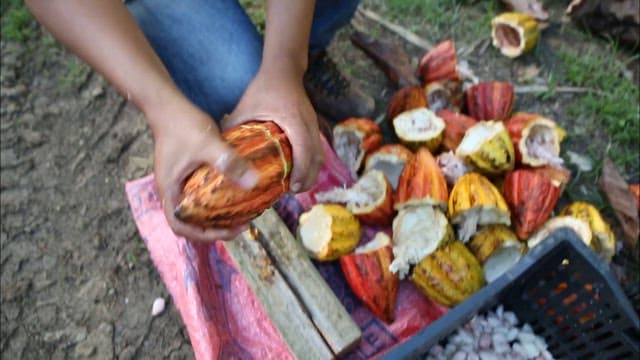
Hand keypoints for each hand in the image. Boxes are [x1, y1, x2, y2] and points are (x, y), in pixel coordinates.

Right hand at [147, 97, 259, 241]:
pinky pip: (196, 196)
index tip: (232, 230)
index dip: (206, 235)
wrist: (167, 104)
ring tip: (238, 213)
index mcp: (170, 190)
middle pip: (188, 223)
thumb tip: (254, 183)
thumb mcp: (209, 144)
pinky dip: (212, 201)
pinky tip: (231, 193)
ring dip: (213, 216)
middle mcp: (170, 190)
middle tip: (240, 224)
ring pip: (192, 210)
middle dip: (214, 229)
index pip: (182, 227)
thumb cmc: (183, 124)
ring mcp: (175, 182)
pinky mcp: (182, 173)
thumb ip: (229, 162)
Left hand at [223, 65, 323, 192]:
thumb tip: (220, 149)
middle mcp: (309, 123)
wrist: (284, 70)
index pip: (304, 150)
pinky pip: (317, 149)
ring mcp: (314, 125)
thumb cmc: (264, 88)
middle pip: (317, 157)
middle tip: (294, 191)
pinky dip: (311, 163)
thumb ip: (233, 126)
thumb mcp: (246, 106)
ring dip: (311, 172)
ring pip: (320, 155)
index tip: (292, 187)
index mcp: (294, 120)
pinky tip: (299, 172)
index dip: (301, 171)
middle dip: (308, 178)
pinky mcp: (313, 126)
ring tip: (297, 186)